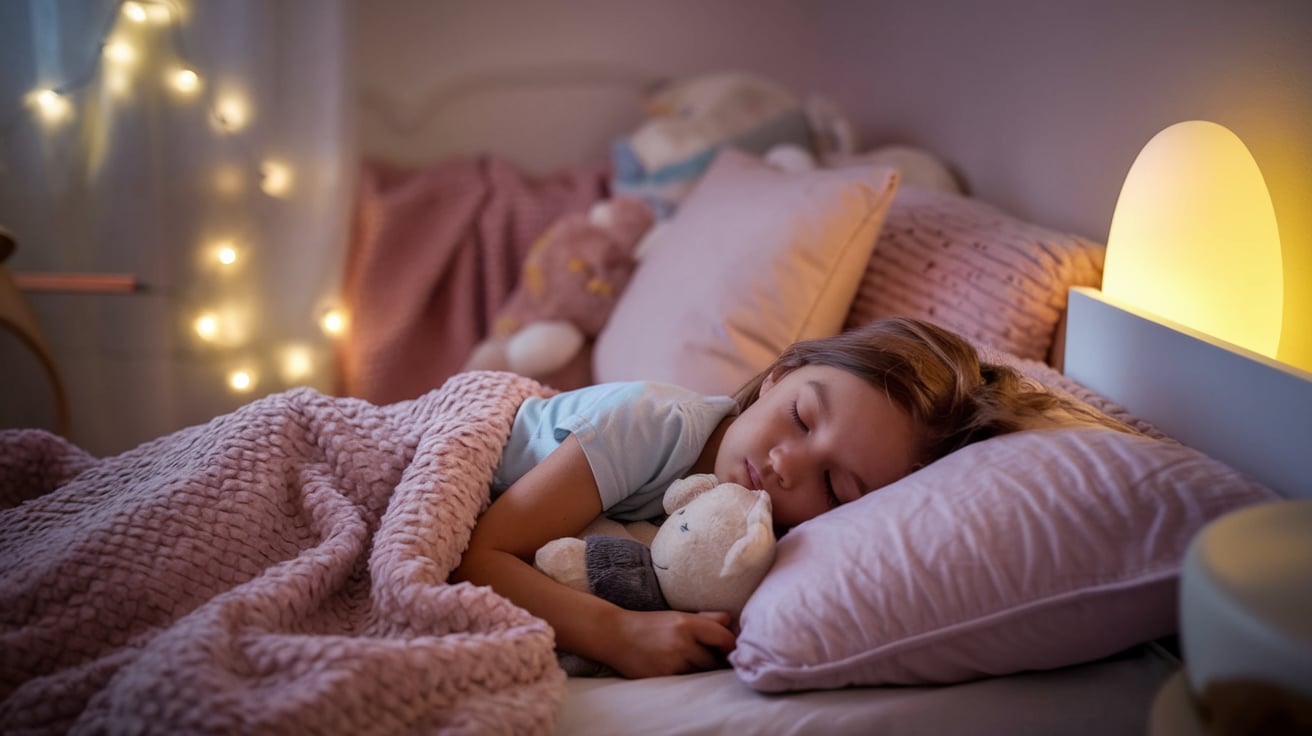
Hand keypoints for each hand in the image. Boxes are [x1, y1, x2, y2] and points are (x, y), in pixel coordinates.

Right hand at [606, 610, 736, 678]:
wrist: (615, 635)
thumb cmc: (650, 624)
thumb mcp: (678, 616)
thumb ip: (707, 618)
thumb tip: (730, 621)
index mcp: (688, 623)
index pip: (724, 639)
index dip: (729, 646)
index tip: (725, 649)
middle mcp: (682, 642)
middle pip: (714, 660)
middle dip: (712, 660)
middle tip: (702, 656)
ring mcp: (673, 662)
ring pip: (700, 673)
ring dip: (698, 670)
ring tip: (684, 660)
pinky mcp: (663, 677)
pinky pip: (685, 681)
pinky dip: (684, 677)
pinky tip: (673, 668)